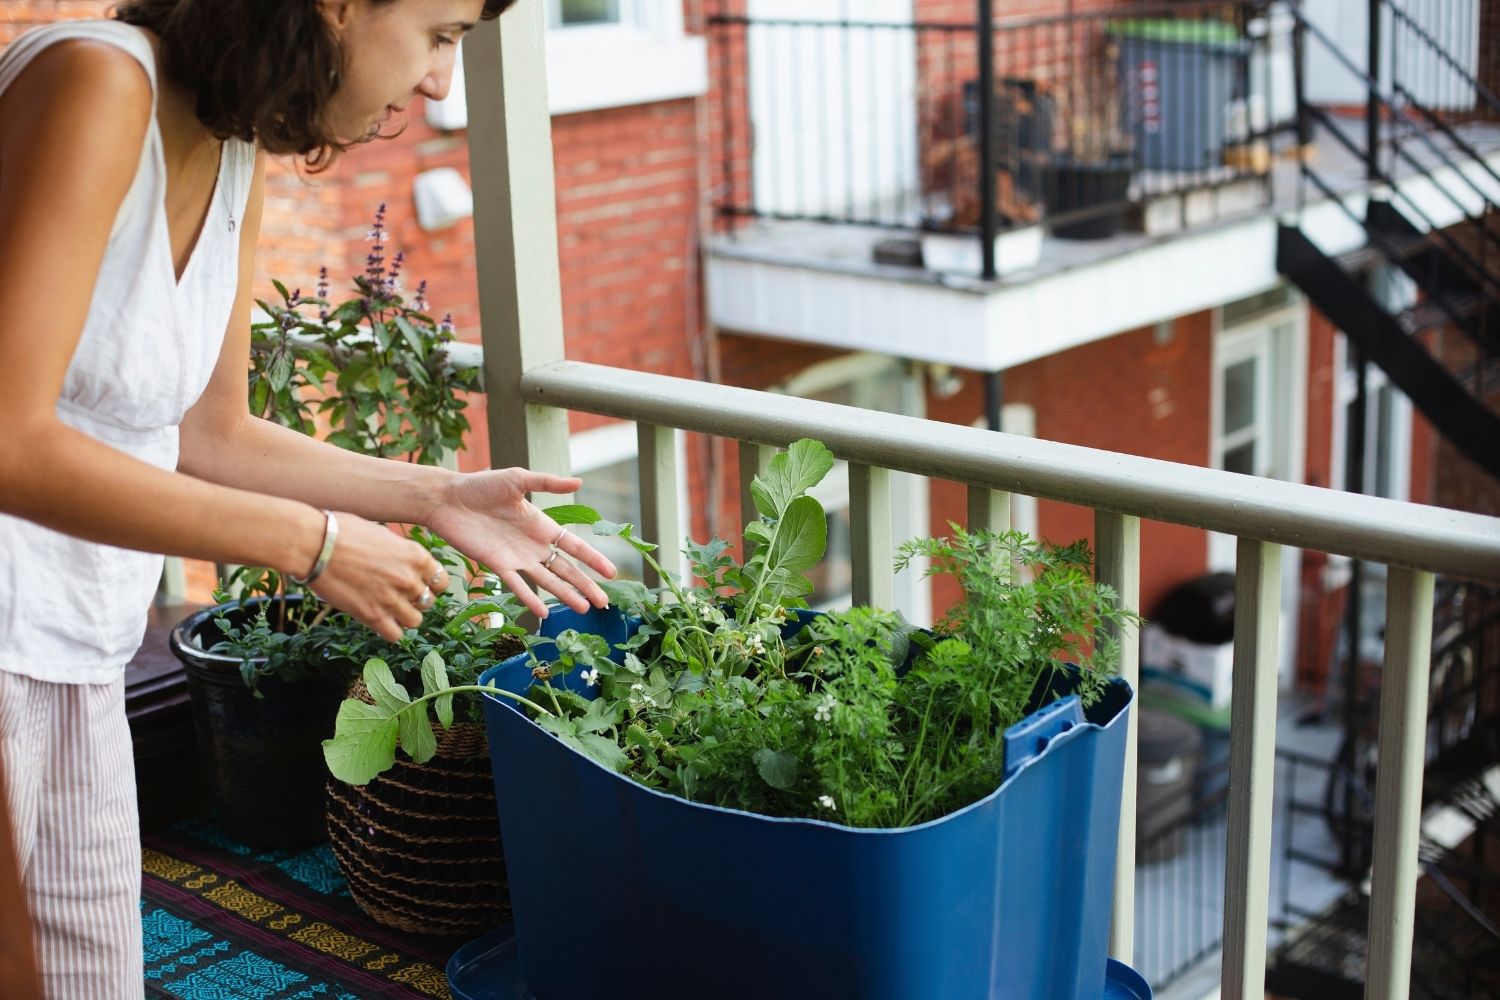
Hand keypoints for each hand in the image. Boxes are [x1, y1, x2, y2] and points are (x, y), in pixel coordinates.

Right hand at [307, 512, 449, 642]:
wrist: (315, 544)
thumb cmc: (343, 532)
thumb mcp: (383, 535)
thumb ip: (400, 553)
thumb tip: (404, 562)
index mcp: (416, 555)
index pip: (441, 580)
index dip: (431, 584)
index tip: (419, 585)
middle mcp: (409, 579)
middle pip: (428, 601)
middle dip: (415, 600)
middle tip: (398, 596)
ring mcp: (392, 599)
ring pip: (415, 621)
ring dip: (404, 616)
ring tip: (388, 609)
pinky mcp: (372, 616)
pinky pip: (395, 635)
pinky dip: (390, 631)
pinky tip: (378, 620)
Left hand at [424, 467, 617, 617]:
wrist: (448, 499)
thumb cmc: (482, 485)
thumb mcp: (518, 479)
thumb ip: (548, 482)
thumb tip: (580, 482)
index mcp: (542, 525)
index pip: (575, 546)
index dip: (593, 560)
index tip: (611, 573)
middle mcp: (533, 545)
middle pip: (565, 569)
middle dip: (586, 585)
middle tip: (604, 603)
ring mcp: (516, 558)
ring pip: (547, 581)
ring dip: (565, 595)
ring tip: (584, 609)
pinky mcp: (496, 566)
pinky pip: (517, 585)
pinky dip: (531, 598)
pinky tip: (544, 612)